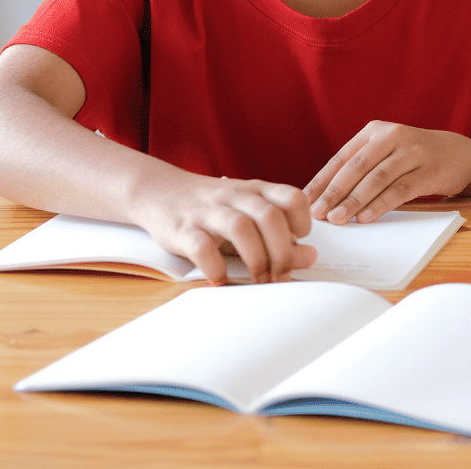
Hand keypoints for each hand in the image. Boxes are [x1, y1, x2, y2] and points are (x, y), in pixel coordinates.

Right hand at [130, 174, 316, 285]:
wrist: (159, 192)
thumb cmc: (213, 207)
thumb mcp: (248, 214)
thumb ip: (280, 234)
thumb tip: (311, 256)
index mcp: (256, 190)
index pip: (292, 197)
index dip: (302, 222)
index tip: (300, 243)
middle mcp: (235, 196)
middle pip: (270, 216)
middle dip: (282, 252)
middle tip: (282, 277)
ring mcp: (208, 210)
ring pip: (240, 227)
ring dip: (256, 259)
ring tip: (259, 280)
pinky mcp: (182, 228)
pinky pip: (202, 247)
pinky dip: (215, 267)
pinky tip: (221, 279)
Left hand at [304, 121, 470, 224]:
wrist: (459, 153)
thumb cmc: (413, 158)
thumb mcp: (386, 153)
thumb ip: (360, 169)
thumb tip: (324, 198)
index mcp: (375, 131)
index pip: (342, 157)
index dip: (323, 180)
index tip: (305, 201)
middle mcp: (392, 136)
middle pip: (357, 166)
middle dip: (335, 192)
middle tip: (318, 214)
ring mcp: (413, 152)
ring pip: (377, 178)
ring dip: (355, 201)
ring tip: (338, 219)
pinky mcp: (429, 170)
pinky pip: (400, 189)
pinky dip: (381, 205)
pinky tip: (366, 218)